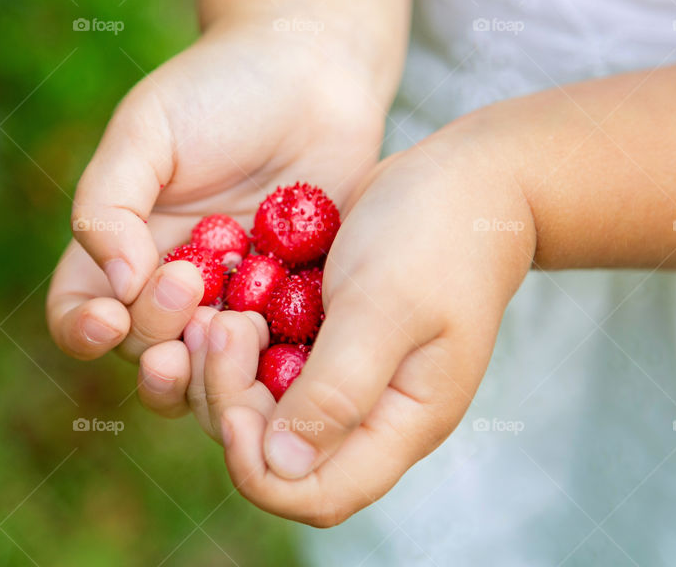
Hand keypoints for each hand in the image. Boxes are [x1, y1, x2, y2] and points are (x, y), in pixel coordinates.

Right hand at [46, 17, 388, 411]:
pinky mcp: (294, 306)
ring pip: (210, 372)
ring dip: (210, 367)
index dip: (83, 331)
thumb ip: (109, 204)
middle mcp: (175, 285)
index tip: (111, 317)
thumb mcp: (147, 130)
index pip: (80, 314)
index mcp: (123, 247)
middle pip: (144, 351)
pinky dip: (275, 359)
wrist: (314, 72)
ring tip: (232, 324)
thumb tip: (116, 286)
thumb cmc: (220, 89)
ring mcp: (237, 301)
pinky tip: (285, 334)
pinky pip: (279, 354)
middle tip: (189, 287)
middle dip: (156, 335)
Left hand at [187, 124, 535, 524]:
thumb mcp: (388, 306)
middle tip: (219, 330)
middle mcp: (367, 413)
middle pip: (275, 454)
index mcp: (399, 423)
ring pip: (259, 409)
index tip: (233, 403)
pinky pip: (262, 362)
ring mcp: (343, 376)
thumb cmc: (437, 238)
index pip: (318, 494)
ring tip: (213, 313)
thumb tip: (281, 466)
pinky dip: (235, 344)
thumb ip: (339, 389)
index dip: (259, 469)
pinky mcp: (322, 339)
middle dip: (231, 404)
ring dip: (224, 372)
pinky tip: (219, 302)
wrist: (462, 180)